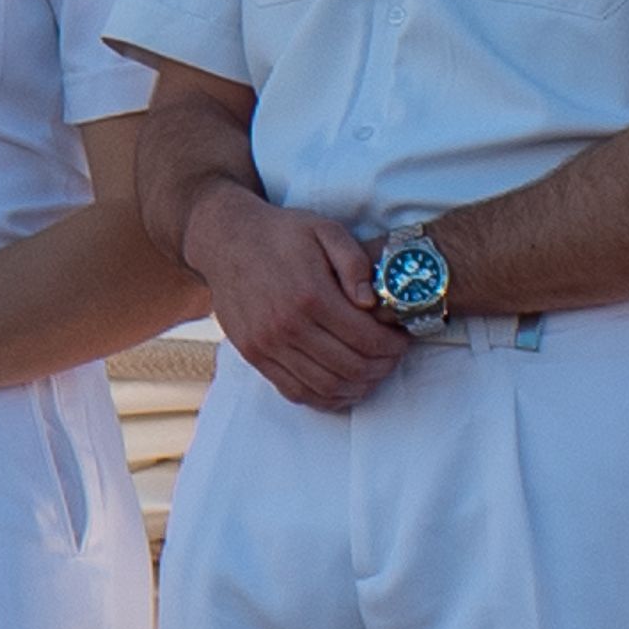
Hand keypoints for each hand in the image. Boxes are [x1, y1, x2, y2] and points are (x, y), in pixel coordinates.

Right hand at [182, 189, 411, 411]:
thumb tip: (370, 302)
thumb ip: (355, 262)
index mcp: (311, 294)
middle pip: (351, 367)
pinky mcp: (254, 354)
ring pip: (326, 386)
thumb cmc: (282, 233)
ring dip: (358, 386)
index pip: (367, 339)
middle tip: (392, 356)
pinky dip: (325, 398)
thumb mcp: (325, 230)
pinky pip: (295, 391)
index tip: (402, 339)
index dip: (393, 345)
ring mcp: (267, 344)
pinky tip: (341, 386)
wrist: (227, 240)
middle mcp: (288, 325)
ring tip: (371, 372)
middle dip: (382, 367)